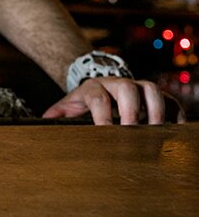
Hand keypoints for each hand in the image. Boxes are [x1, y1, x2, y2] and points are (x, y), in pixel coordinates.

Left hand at [42, 77, 186, 124]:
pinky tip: (174, 129)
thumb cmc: (83, 101)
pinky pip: (169, 99)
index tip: (106, 132)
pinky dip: (174, 113)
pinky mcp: (153, 95)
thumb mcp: (68, 106)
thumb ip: (56, 115)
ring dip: (156, 109)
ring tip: (155, 131)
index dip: (102, 115)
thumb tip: (42, 124)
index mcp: (94, 87)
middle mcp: (117, 84)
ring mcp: (137, 87)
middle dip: (131, 109)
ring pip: (152, 89)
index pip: (98, 98)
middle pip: (128, 88)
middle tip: (133, 131)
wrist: (97, 85)